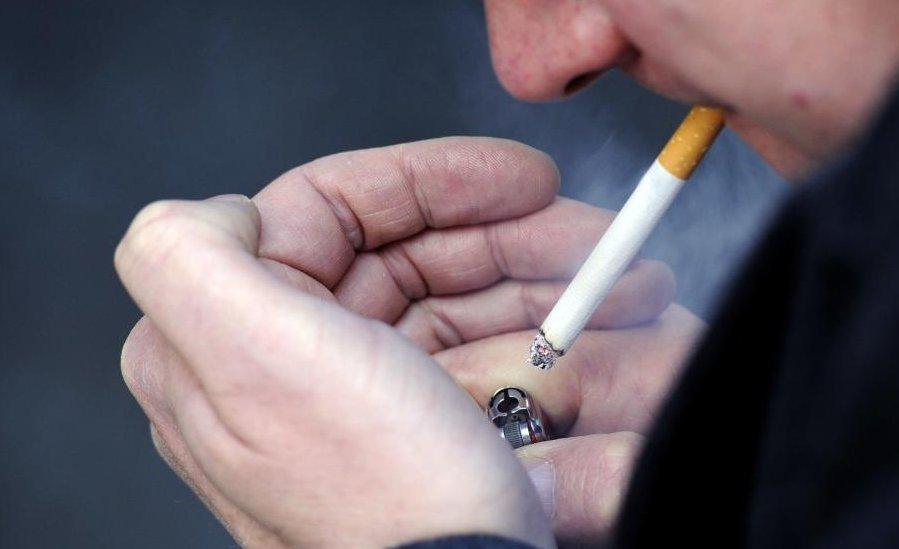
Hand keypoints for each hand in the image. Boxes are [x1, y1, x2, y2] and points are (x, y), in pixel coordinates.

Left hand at [116, 137, 701, 546]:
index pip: (328, 211)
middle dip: (511, 234)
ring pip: (460, 297)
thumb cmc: (374, 497)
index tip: (519, 178)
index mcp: (231, 339)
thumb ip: (185, 256)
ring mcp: (363, 398)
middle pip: (407, 253)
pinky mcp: (421, 431)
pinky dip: (549, 333)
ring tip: (624, 283)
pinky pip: (489, 352)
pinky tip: (604, 327)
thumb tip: (222, 206)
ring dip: (547, 280)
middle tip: (590, 233)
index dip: (432, 181)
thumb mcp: (259, 360)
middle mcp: (290, 364)